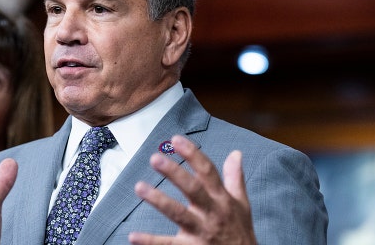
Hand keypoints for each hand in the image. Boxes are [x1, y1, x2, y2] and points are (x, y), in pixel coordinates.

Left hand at [130, 135, 255, 244]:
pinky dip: (150, 242)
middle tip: (154, 158)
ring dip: (159, 200)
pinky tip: (133, 236)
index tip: (176, 139)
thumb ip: (235, 178)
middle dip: (175, 173)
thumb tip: (236, 153)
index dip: (192, 154)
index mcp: (222, 199)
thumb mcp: (242, 205)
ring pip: (178, 214)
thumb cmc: (240, 232)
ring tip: (139, 187)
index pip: (208, 172)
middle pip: (193, 190)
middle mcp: (212, 213)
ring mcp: (200, 232)